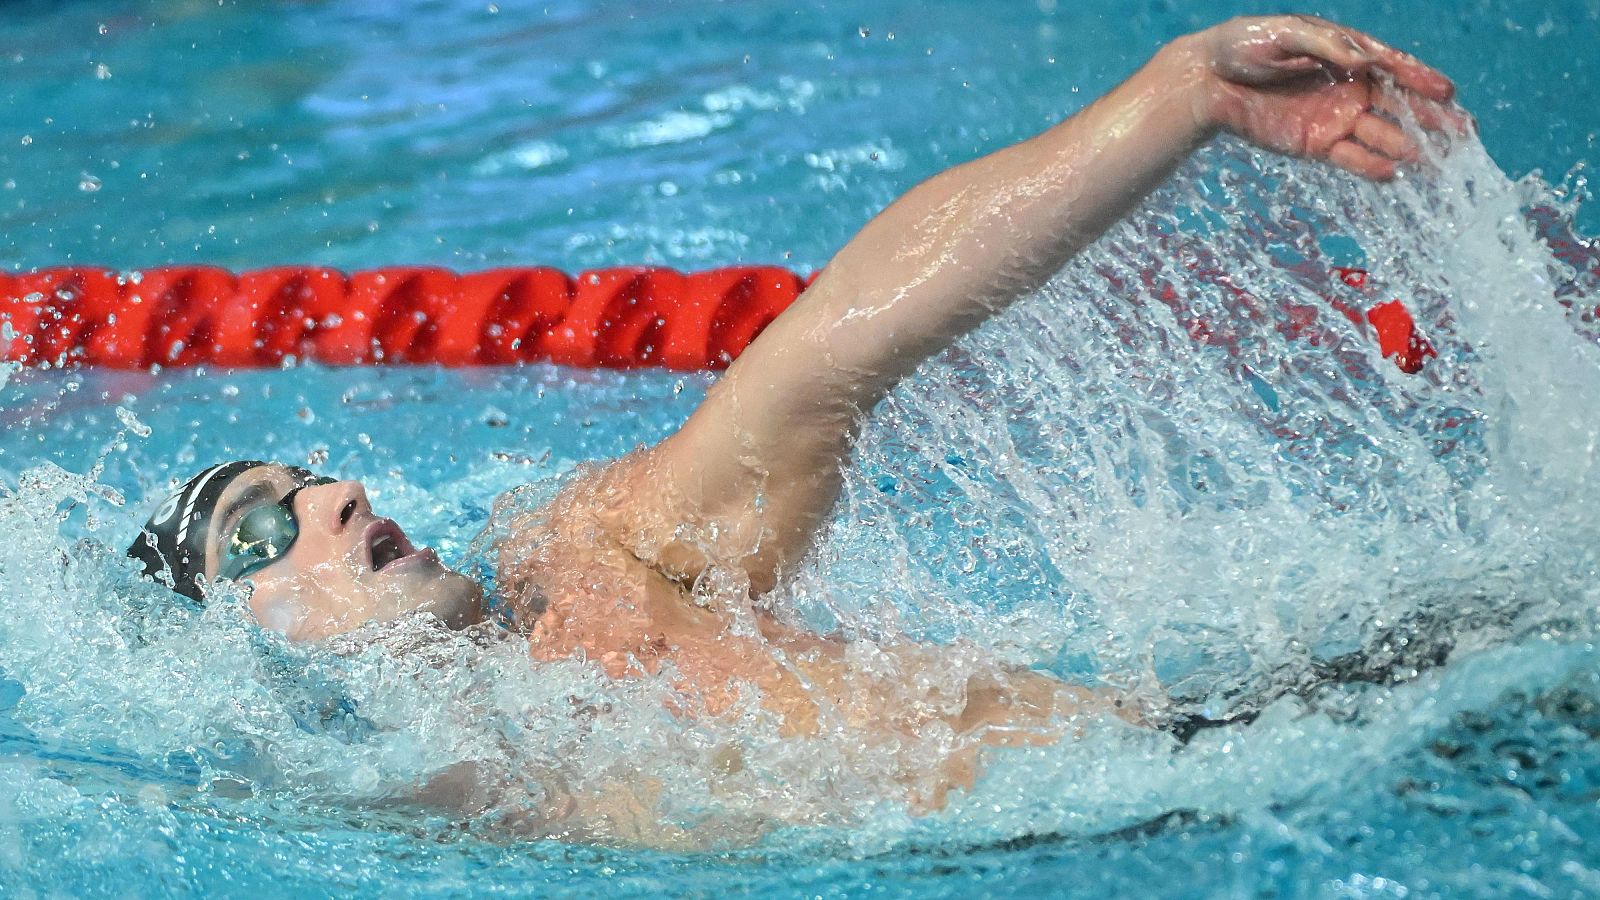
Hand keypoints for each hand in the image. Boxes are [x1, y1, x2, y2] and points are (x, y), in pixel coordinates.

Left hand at [1189, 15, 1460, 179]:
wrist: (1207, 80)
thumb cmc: (1246, 46)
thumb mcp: (1287, 35)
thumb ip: (1326, 48)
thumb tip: (1362, 61)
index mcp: (1347, 55)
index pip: (1393, 68)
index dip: (1421, 80)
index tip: (1448, 93)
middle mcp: (1348, 88)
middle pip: (1398, 105)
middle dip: (1431, 119)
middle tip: (1465, 133)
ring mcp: (1333, 118)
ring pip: (1380, 134)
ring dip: (1407, 147)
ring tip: (1436, 162)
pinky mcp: (1313, 144)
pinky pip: (1349, 158)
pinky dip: (1370, 166)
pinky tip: (1394, 174)